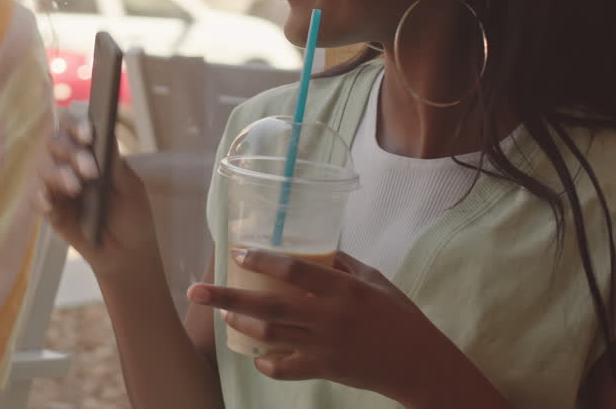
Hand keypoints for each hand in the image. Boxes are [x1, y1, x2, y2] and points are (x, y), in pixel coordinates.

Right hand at [35, 113, 161, 279]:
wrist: (129, 253)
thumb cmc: (131, 215)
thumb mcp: (130, 188)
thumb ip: (115, 164)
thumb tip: (106, 132)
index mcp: (89, 152)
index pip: (73, 127)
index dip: (77, 125)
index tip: (89, 136)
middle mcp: (69, 164)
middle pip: (55, 143)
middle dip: (71, 152)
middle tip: (90, 170)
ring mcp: (58, 187)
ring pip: (44, 168)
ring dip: (59, 174)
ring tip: (76, 188)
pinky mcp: (51, 211)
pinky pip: (36, 199)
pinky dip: (41, 197)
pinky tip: (50, 201)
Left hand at [187, 249, 496, 406]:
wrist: (419, 363)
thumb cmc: (399, 315)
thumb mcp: (374, 280)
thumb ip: (341, 264)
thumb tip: (312, 247)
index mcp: (343, 289)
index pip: (293, 270)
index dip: (261, 260)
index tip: (237, 251)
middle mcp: (329, 317)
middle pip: (268, 306)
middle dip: (227, 297)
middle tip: (196, 291)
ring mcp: (325, 346)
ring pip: (270, 336)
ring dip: (242, 323)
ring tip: (226, 312)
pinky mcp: (325, 370)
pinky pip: (286, 368)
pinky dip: (267, 363)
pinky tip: (257, 355)